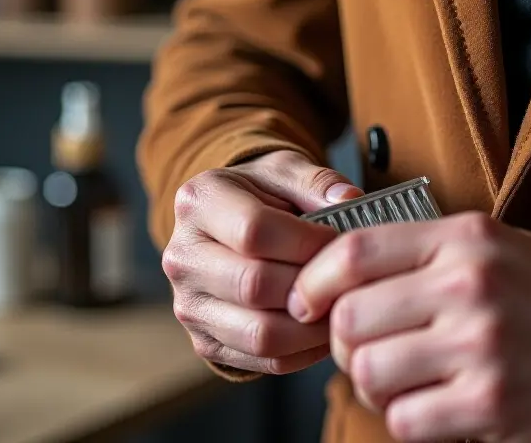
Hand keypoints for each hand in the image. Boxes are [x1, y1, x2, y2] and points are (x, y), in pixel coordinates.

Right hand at [162, 150, 362, 374]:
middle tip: (348, 280)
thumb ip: (317, 181)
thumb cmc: (265, 194)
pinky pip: (264, 360)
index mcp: (199, 202)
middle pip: (254, 286)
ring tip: (343, 306)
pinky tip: (326, 327)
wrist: (231, 225)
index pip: (254, 232)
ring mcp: (188, 304)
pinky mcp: (205, 341)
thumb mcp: (287, 171)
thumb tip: (350, 199)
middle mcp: (181, 256)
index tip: (341, 242)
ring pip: (260, 334)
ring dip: (313, 327)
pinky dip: (305, 351)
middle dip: (312, 285)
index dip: (308, 242)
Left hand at [289, 212, 530, 441]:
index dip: (314, 281)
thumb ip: (426, 251)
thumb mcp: (497, 246)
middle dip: (345, 345)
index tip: (307, 303)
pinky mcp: (490, 404)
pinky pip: (406, 420)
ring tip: (408, 382)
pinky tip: (437, 408)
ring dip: (377, 387)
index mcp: (466, 238)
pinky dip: (410, 420)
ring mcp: (481, 346)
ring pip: (369, 374)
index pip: (355, 250)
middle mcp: (469, 285)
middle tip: (369, 352)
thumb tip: (339, 275)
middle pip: (350, 320)